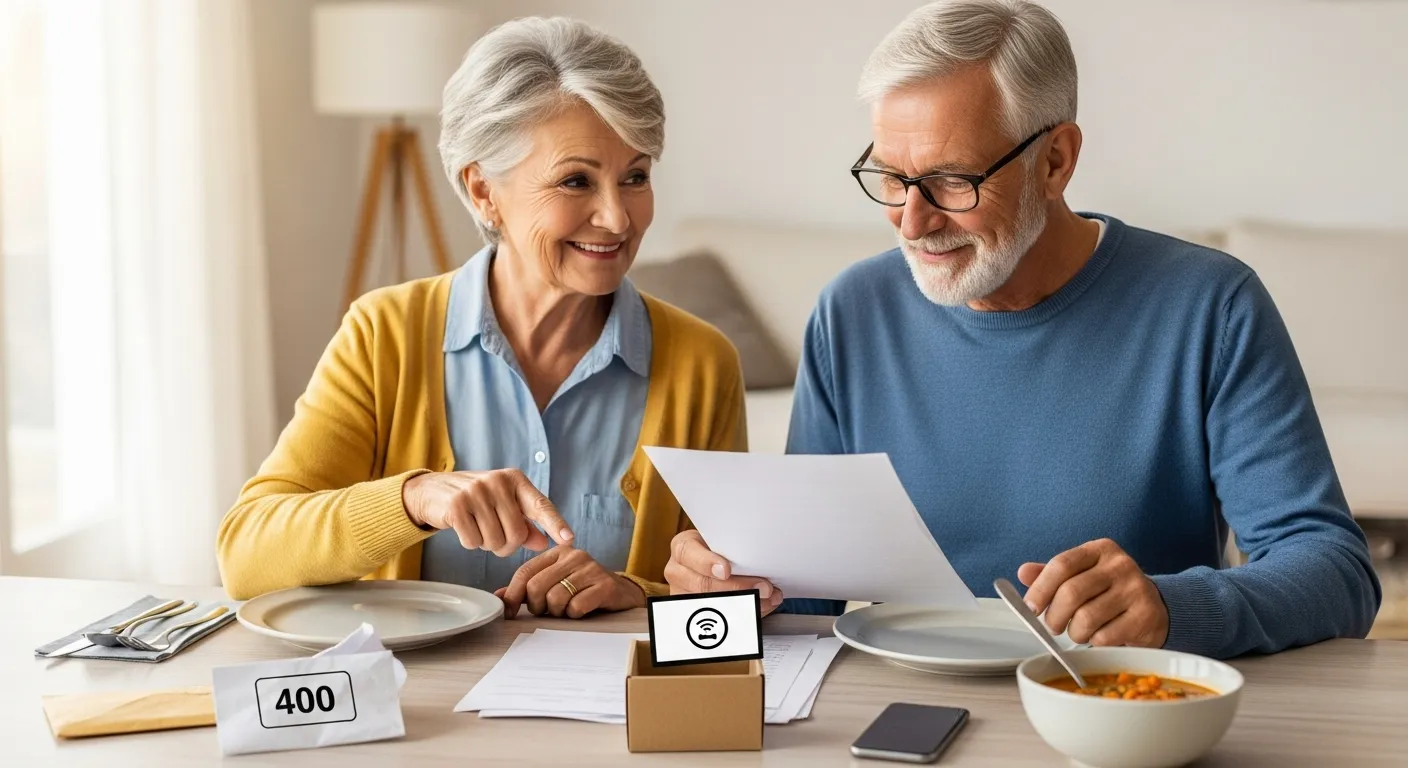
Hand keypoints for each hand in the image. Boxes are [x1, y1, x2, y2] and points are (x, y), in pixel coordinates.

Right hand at [402, 469, 572, 555]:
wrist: (431, 490)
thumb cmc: (474, 500)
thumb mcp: (502, 505)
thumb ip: (525, 524)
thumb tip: (544, 543)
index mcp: (514, 479)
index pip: (540, 505)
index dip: (555, 524)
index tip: (569, 540)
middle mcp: (497, 482)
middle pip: (516, 534)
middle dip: (506, 546)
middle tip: (494, 537)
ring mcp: (476, 492)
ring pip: (495, 542)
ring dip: (486, 544)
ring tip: (477, 528)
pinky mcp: (456, 506)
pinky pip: (473, 542)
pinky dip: (469, 543)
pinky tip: (463, 527)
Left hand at [494, 546, 644, 618]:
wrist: (621, 593)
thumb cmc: (583, 589)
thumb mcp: (554, 583)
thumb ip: (527, 588)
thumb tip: (499, 596)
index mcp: (557, 553)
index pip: (525, 571)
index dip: (513, 594)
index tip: (509, 612)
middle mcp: (574, 556)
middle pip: (536, 586)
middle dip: (537, 606)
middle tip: (546, 611)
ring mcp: (590, 569)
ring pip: (555, 599)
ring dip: (557, 612)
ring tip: (567, 609)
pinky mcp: (604, 585)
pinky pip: (576, 607)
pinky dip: (574, 614)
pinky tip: (581, 611)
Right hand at [663, 530, 783, 615]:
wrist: (713, 563)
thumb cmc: (720, 550)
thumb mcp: (722, 542)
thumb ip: (734, 549)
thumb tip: (759, 562)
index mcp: (683, 548)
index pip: (688, 553)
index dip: (707, 563)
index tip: (725, 570)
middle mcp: (678, 572)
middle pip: (702, 584)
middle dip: (736, 587)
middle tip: (762, 588)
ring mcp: (682, 595)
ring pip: (710, 605)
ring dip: (744, 604)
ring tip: (766, 600)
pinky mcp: (692, 614)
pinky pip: (716, 619)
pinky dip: (742, 615)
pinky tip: (759, 609)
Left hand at [1018, 538, 1168, 647]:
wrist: (1155, 608)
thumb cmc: (1108, 591)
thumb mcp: (1081, 575)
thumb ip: (1051, 574)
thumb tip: (1023, 573)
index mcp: (1100, 550)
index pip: (1062, 564)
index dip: (1040, 588)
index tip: (1030, 607)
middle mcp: (1120, 565)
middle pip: (1072, 592)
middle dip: (1054, 616)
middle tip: (1052, 626)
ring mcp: (1136, 590)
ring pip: (1087, 618)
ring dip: (1074, 632)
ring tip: (1078, 631)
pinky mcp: (1146, 616)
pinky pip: (1105, 636)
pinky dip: (1095, 642)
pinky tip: (1099, 636)